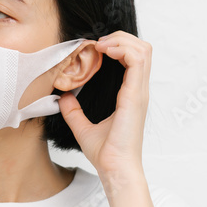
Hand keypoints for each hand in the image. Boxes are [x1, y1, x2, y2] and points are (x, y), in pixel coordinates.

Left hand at [58, 31, 149, 185]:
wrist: (115, 169)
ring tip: (101, 45)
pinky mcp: (136, 96)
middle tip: (98, 43)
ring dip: (121, 40)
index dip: (118, 45)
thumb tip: (63, 97)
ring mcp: (140, 92)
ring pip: (143, 50)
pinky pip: (138, 61)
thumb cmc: (106, 154)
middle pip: (142, 48)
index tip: (96, 48)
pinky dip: (122, 49)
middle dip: (120, 37)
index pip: (135, 58)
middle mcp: (138, 90)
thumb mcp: (83, 128)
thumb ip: (73, 112)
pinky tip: (104, 51)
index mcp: (131, 95)